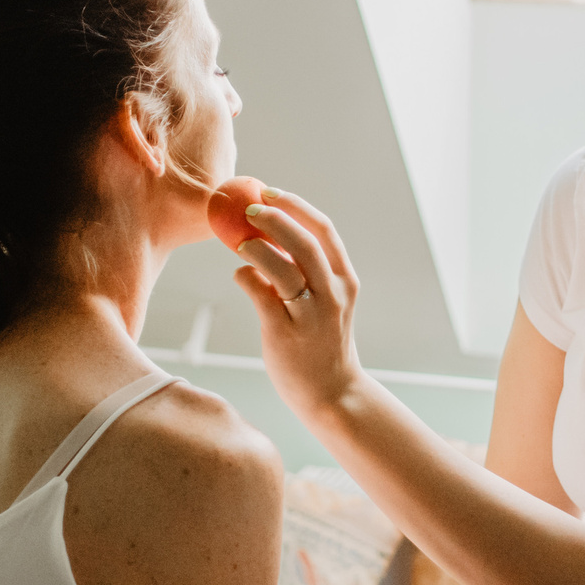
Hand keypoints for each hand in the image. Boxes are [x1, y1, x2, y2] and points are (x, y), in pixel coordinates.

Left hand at [229, 191, 366, 418]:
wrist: (332, 393)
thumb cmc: (322, 343)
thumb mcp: (324, 302)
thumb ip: (304, 273)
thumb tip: (265, 239)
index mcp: (344, 280)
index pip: (324, 230)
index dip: (295, 205)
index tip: (268, 192)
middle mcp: (332, 294)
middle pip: (305, 242)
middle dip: (275, 218)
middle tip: (248, 207)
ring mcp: (311, 315)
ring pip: (284, 268)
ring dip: (258, 248)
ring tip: (240, 241)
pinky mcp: (286, 334)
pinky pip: (262, 296)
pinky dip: (247, 279)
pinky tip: (241, 275)